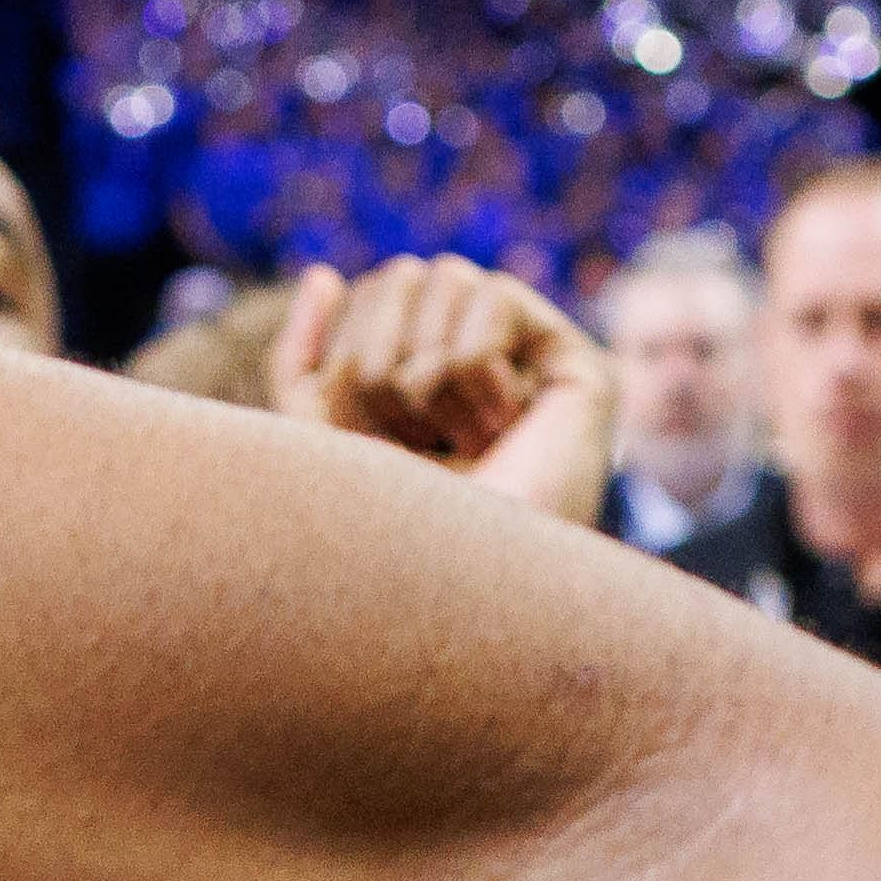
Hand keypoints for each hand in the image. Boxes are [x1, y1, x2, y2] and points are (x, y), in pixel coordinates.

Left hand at [271, 254, 620, 524]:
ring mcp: (531, 365)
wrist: (458, 605)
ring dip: (430, 375)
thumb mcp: (317, 448)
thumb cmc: (386, 544)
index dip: (347, 367)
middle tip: (424, 445)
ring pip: (443, 276)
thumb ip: (303, 366)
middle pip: (396, 279)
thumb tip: (322, 275)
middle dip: (383, 366)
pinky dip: (476, 367)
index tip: (378, 447)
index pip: (361, 300)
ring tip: (470, 442)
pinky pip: (492, 296)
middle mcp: (480, 366)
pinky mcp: (577, 366)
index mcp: (422, 381)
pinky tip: (508, 424)